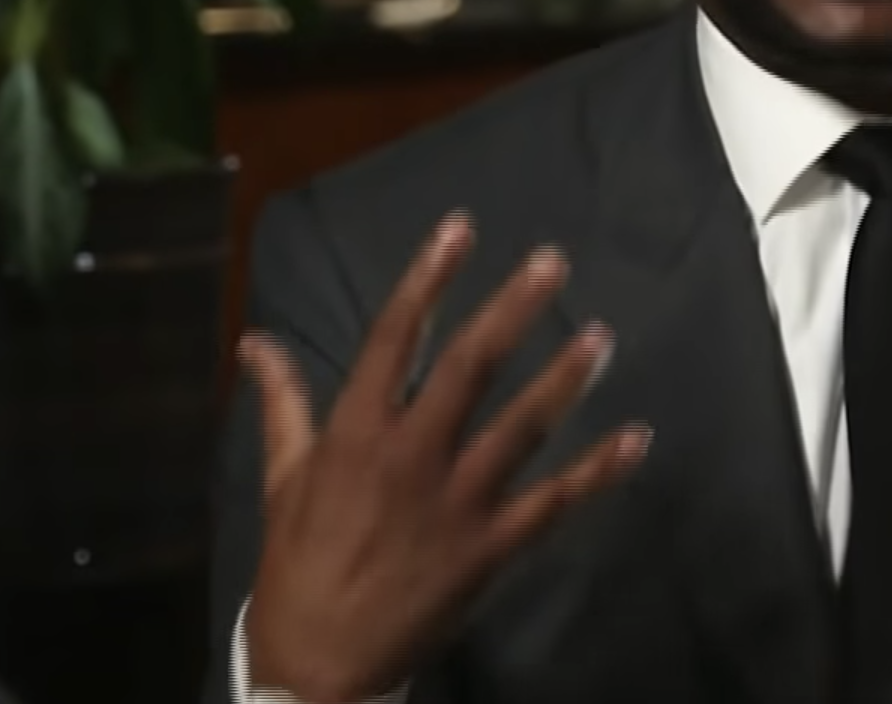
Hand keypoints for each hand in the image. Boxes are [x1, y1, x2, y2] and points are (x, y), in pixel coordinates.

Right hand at [236, 213, 649, 702]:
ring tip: (601, 335)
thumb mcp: (281, 479)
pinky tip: (635, 440)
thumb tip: (256, 342)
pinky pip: (553, 504)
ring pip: (521, 427)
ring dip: (565, 379)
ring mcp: (458, 502)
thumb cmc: (297, 564)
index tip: (459, 230)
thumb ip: (281, 405)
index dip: (427, 279)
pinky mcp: (491, 548)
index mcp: (357, 432)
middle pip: (471, 366)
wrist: (320, 663)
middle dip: (513, 310)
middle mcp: (412, 454)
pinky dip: (597, 473)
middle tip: (552, 263)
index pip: (395, 337)